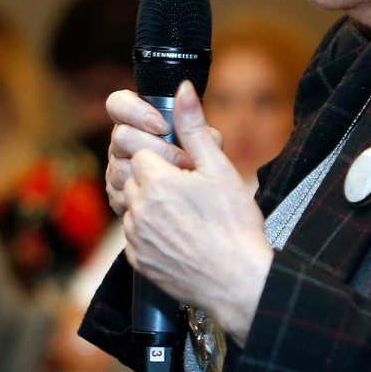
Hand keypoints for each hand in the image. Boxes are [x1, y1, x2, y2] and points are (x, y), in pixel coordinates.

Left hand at [123, 81, 272, 344]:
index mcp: (156, 181)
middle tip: (188, 195)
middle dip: (155, 181)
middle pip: (133, 178)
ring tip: (186, 217)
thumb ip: (194, 128)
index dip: (166, 160)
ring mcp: (135, 237)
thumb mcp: (220, 170)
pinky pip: (134, 235)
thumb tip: (182, 89)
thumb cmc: (235, 226)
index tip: (187, 172)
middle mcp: (138, 208)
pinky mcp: (137, 260)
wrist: (238, 282)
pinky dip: (150, 233)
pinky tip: (179, 237)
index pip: (143, 152)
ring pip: (132, 206)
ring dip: (151, 206)